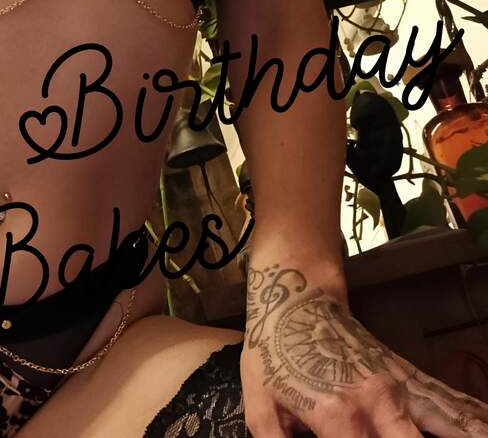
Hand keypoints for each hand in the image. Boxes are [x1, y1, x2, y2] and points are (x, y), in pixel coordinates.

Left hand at [241, 263, 487, 436]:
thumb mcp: (258, 402)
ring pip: (452, 424)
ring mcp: (402, 387)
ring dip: (467, 433)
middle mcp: (378, 403)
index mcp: (337, 416)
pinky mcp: (412, 378)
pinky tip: (485, 427)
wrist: (298, 299)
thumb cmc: (273, 352)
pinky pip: (453, 403)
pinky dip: (474, 419)